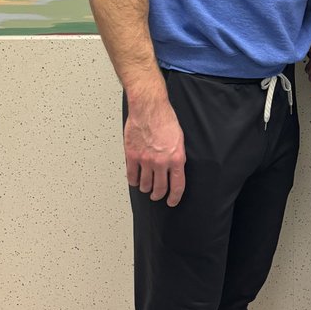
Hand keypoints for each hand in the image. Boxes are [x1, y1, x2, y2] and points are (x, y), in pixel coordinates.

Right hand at [123, 90, 186, 205]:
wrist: (149, 107)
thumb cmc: (164, 118)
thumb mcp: (179, 139)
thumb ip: (176, 157)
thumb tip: (173, 170)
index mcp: (176, 158)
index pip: (177, 186)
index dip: (174, 198)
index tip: (171, 201)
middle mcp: (161, 162)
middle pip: (159, 188)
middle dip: (158, 195)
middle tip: (157, 196)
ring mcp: (145, 160)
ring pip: (145, 185)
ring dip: (146, 188)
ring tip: (146, 187)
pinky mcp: (132, 156)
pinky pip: (131, 176)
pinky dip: (133, 181)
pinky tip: (135, 180)